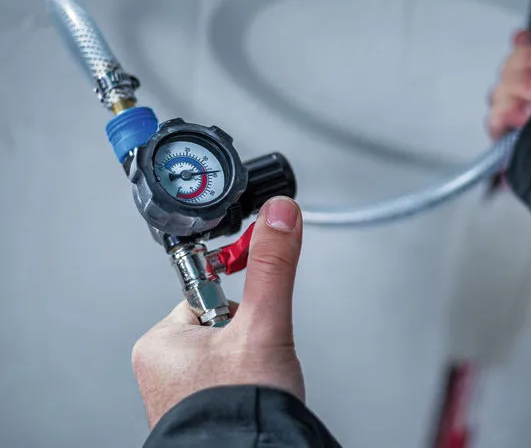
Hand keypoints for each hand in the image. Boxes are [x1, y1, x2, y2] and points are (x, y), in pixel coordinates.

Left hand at [131, 196, 304, 427]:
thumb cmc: (239, 408)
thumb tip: (279, 214)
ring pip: (230, 351)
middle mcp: (161, 368)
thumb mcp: (263, 325)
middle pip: (224, 323)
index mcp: (159, 342)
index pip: (209, 293)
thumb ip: (273, 266)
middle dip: (250, 339)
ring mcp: (177, 392)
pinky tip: (253, 397)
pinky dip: (246, 384)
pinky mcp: (197, 408)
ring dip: (252, 363)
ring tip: (255, 385)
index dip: (243, 307)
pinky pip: (228, 378)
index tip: (252, 322)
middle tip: (255, 362)